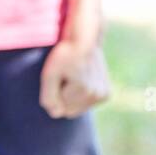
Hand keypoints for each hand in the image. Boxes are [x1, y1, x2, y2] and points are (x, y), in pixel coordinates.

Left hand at [40, 0, 108, 117]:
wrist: (85, 40)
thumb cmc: (65, 55)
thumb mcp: (49, 73)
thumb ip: (49, 96)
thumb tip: (55, 114)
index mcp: (85, 92)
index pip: (60, 110)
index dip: (54, 95)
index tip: (58, 78)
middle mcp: (98, 96)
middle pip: (70, 111)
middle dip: (63, 97)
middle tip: (64, 77)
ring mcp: (104, 95)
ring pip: (78, 108)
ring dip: (72, 95)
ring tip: (73, 76)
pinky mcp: (106, 94)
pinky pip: (86, 103)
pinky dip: (80, 94)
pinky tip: (81, 79)